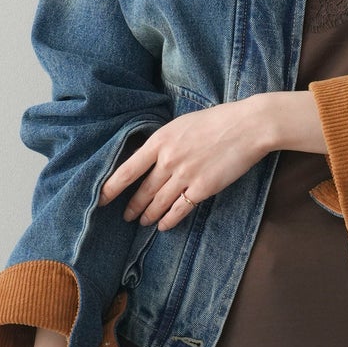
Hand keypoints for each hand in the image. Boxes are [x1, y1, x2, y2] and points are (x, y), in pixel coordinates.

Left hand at [100, 97, 269, 230]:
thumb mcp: (182, 124)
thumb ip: (165, 141)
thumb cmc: (217, 121)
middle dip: (132, 206)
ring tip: (142, 222)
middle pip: (143, 190)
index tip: (101, 198)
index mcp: (160, 141)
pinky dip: (169, 220)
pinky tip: (163, 225)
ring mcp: (185, 176)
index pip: (127, 169)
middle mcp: (168, 160)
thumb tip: (151, 156)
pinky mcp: (202, 188)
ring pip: (159, 202)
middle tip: (125, 216)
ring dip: (148, 215)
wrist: (247, 126)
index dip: (111, 187)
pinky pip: (179, 210)